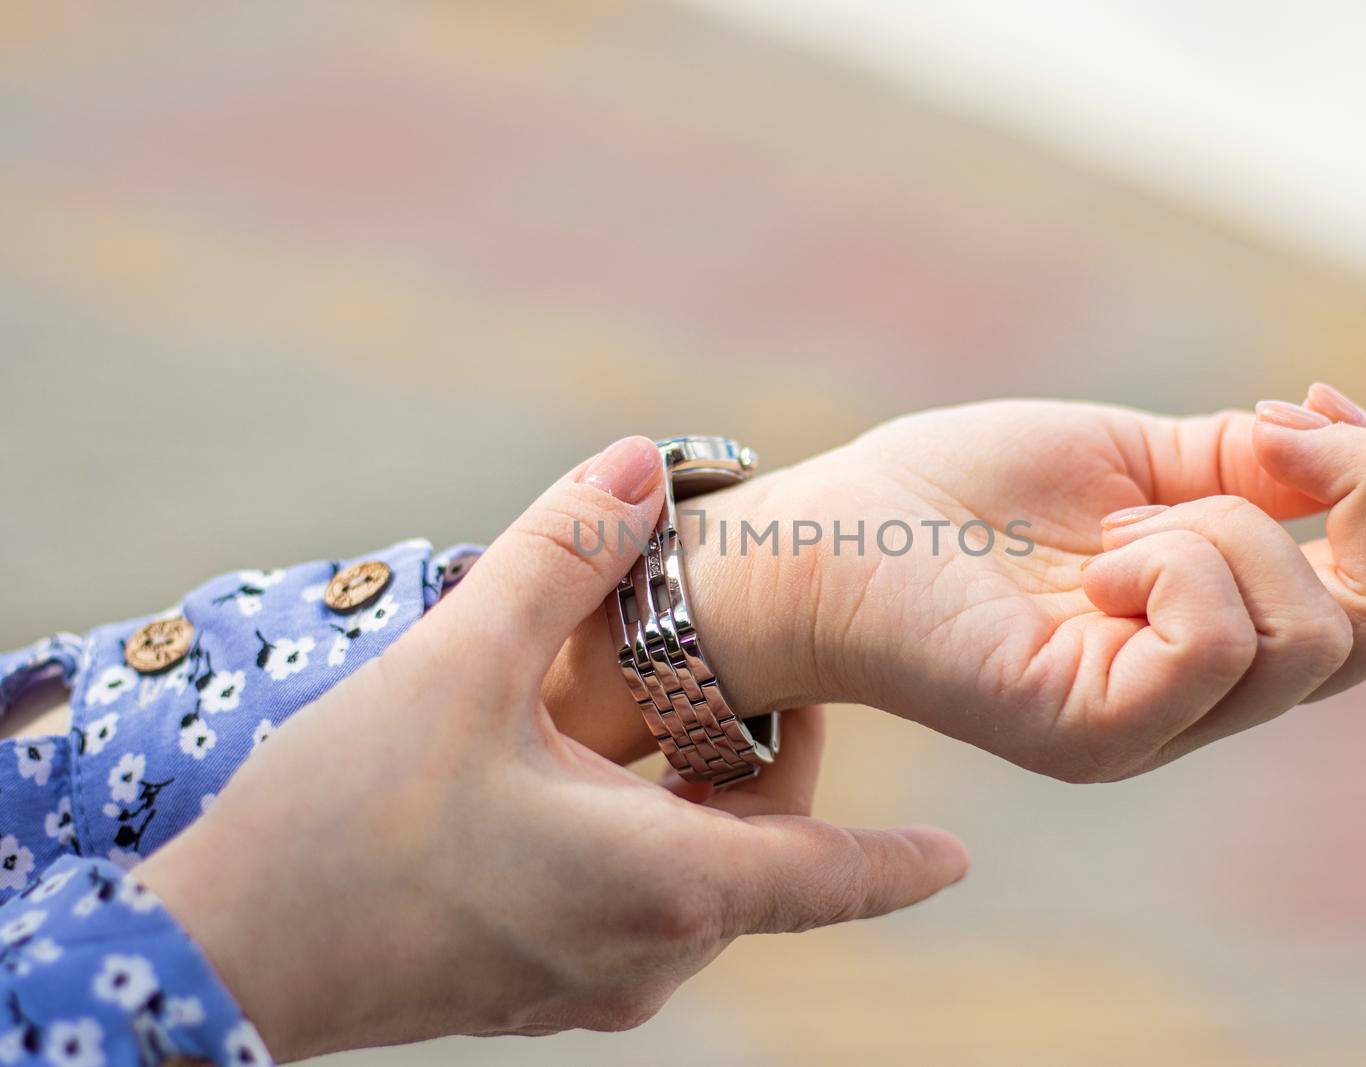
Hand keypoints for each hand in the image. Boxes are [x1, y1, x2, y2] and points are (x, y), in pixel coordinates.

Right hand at [136, 437, 967, 1060]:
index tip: (958, 859)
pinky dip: (642, 850)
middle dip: (759, 775)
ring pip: (695, 890)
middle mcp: (646, 955)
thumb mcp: (457, 663)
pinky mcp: (539, 996)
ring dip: (694, 811)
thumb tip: (641, 464)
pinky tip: (573, 791)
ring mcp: (592, 988)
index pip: (827, 879)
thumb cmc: (345, 816)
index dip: (896, 865)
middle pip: (758, 865)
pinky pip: (634, 917)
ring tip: (643, 727)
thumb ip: (562, 556)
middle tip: (725, 689)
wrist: (225, 952)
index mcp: (662, 884)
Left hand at [556, 384, 1365, 782]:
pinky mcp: (1089, 731)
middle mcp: (1198, 701)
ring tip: (1107, 532)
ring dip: (1220, 532)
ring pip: (1305, 635)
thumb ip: (1243, 471)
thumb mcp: (1129, 460)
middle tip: (1216, 452)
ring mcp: (1150, 728)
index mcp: (1217, 637)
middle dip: (1334, 500)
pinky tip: (1092, 562)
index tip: (1300, 408)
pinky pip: (1212, 646)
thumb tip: (1347, 454)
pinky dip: (1173, 567)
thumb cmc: (957, 496)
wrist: (833, 528)